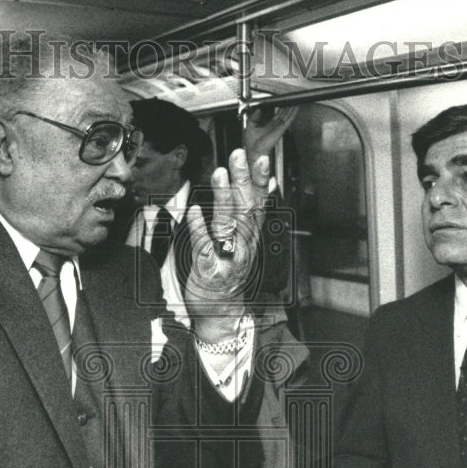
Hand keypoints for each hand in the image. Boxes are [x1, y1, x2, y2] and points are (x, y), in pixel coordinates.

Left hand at [184, 148, 270, 335]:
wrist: (222, 312)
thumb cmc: (229, 271)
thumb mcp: (246, 241)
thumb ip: (254, 211)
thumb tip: (270, 184)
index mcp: (251, 235)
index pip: (260, 203)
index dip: (261, 180)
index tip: (261, 157)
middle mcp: (244, 245)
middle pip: (246, 209)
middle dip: (243, 180)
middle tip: (238, 155)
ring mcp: (229, 258)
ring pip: (228, 225)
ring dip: (224, 198)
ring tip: (220, 174)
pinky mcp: (211, 271)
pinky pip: (206, 248)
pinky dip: (200, 230)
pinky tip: (195, 212)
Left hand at [243, 106, 297, 161]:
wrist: (255, 151)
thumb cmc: (252, 143)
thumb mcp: (250, 126)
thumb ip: (254, 117)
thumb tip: (258, 110)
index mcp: (268, 126)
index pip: (276, 116)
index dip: (280, 109)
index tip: (283, 104)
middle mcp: (275, 126)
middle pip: (283, 115)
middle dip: (288, 108)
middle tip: (291, 102)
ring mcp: (279, 127)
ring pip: (287, 116)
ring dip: (292, 109)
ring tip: (296, 103)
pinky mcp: (281, 129)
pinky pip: (288, 119)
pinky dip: (292, 113)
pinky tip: (295, 108)